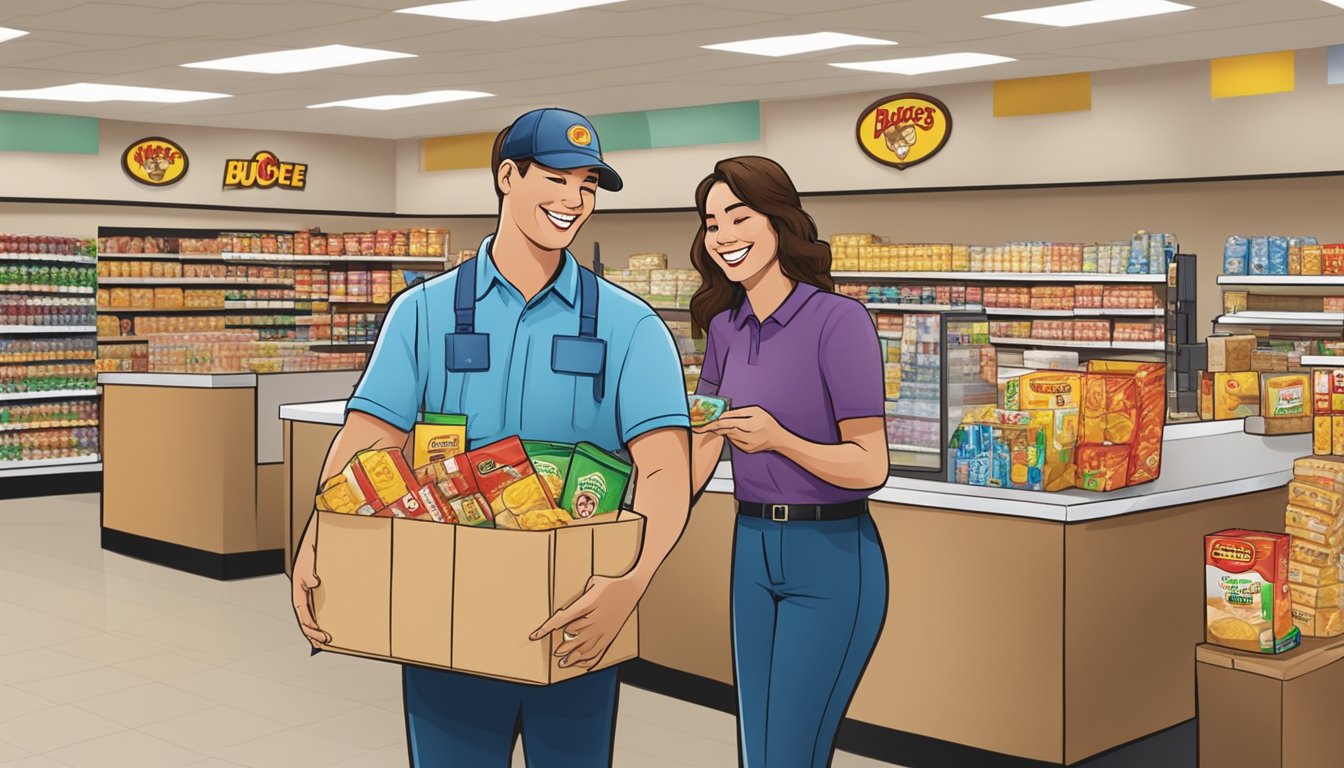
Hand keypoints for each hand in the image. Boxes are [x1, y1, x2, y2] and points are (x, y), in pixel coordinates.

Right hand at [292, 526, 329, 646]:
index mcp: (298, 589)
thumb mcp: (308, 561)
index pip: (302, 612)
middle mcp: (304, 594)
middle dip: (314, 632)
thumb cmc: (311, 552)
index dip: (309, 624)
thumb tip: (315, 582)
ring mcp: (311, 594)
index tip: (319, 632)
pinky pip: (319, 608)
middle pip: (306, 618)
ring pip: (312, 616)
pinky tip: (330, 626)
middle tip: (327, 640)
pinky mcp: (319, 592)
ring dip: (317, 629)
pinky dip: (323, 620)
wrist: (316, 541)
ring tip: (327, 641)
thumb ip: (309, 572)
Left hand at [531, 574, 642, 668]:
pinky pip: (599, 650)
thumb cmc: (612, 584)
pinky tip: (582, 664)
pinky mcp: (611, 634)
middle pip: (573, 637)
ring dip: (573, 656)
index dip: (546, 628)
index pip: (562, 619)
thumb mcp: (593, 582)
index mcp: (587, 605)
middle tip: (555, 653)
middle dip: (562, 647)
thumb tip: (569, 608)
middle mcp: (595, 619)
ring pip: (585, 647)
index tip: (535, 635)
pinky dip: (589, 659)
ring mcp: (604, 629)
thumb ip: (579, 596)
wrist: (633, 588)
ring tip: (563, 663)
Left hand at [702, 406, 788, 453]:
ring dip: (726, 431)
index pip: (729, 423)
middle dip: (718, 427)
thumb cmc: (768, 422)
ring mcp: (748, 445)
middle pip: (728, 431)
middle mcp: (749, 436)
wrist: (777, 438)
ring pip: (730, 436)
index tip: (707, 423)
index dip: (717, 423)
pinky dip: (733, 436)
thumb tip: (725, 415)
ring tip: (729, 425)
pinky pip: (735, 442)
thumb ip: (739, 412)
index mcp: (752, 424)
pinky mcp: (747, 449)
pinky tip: (737, 432)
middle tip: (709, 424)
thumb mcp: (756, 411)